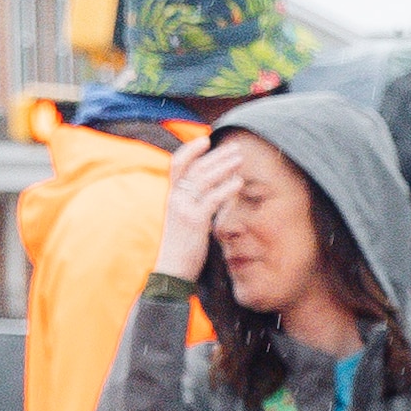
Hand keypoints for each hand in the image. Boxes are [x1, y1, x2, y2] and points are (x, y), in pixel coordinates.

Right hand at [153, 141, 247, 283]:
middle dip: (216, 156)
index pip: (177, 165)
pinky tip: (238, 182)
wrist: (171, 270)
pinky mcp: (194, 221)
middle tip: (235, 148)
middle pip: (196, 169)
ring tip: (240, 159)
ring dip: (224, 167)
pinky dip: (227, 189)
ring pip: (204, 180)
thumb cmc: (180, 248)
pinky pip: (212, 200)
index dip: (190, 150)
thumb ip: (192, 204)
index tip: (206, 139)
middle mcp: (174, 198)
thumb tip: (210, 192)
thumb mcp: (182, 221)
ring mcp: (183, 209)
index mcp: (170, 197)